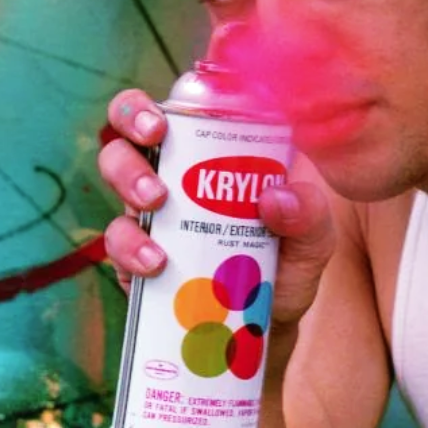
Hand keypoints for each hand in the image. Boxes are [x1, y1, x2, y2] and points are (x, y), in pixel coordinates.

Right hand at [98, 91, 335, 321]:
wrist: (262, 329)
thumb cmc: (287, 268)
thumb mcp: (311, 243)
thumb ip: (309, 217)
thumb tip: (276, 197)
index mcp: (216, 154)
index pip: (180, 109)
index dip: (160, 99)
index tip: (167, 114)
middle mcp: (175, 174)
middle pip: (133, 126)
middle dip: (132, 120)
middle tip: (155, 138)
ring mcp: (151, 214)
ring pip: (116, 173)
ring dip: (129, 178)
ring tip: (156, 202)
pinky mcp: (134, 256)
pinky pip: (117, 240)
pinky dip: (131, 247)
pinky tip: (156, 262)